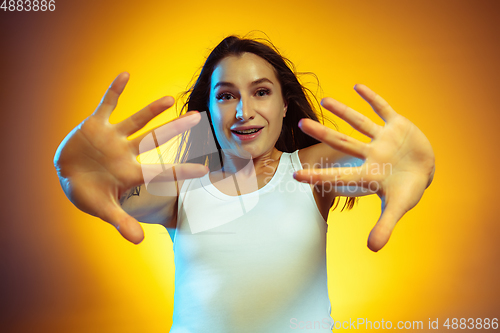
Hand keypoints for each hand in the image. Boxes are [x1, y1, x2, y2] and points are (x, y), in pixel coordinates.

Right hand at [53, 73, 207, 243]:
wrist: (66, 176)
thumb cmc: (88, 193)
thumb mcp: (103, 208)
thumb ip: (121, 222)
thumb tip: (139, 241)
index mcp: (131, 172)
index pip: (161, 171)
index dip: (182, 170)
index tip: (205, 169)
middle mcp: (126, 152)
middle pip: (155, 138)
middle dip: (175, 129)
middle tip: (198, 117)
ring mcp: (112, 137)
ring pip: (136, 120)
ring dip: (151, 109)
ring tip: (170, 99)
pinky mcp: (95, 125)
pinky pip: (106, 105)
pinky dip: (114, 91)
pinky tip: (125, 75)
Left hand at [294, 84, 434, 251]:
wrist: (424, 171)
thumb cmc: (406, 190)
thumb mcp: (398, 207)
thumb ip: (384, 226)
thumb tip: (373, 249)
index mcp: (368, 173)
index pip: (339, 174)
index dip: (319, 175)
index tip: (296, 174)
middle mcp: (371, 153)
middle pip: (342, 142)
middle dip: (323, 134)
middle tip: (301, 124)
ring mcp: (383, 138)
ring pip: (359, 122)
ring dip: (344, 111)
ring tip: (325, 100)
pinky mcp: (397, 125)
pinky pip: (384, 109)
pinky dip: (373, 99)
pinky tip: (358, 86)